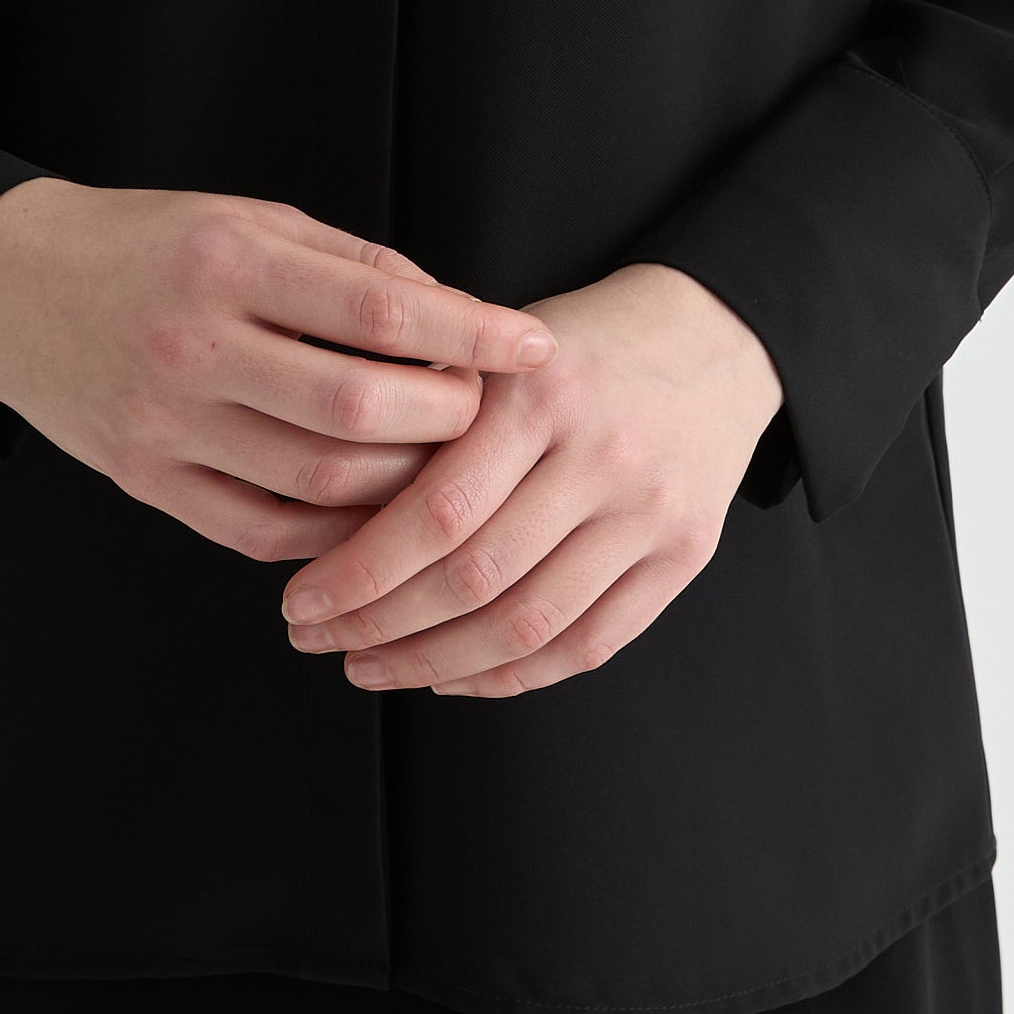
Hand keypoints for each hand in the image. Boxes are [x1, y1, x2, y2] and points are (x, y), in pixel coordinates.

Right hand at [0, 179, 556, 565]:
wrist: (11, 285)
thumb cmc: (146, 243)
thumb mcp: (245, 218)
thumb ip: (346, 264)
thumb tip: (451, 312)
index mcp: (230, 263)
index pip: (379, 307)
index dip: (469, 331)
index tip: (531, 344)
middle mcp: (196, 346)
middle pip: (356, 408)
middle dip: (443, 419)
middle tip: (484, 413)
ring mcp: (167, 423)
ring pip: (316, 481)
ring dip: (397, 485)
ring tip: (438, 466)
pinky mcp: (146, 481)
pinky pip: (260, 530)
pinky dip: (329, 530)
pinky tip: (367, 511)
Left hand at [278, 263, 782, 698]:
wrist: (712, 337)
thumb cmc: (580, 344)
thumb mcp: (501, 345)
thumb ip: (433, 417)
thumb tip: (323, 515)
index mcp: (542, 392)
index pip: (439, 509)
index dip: (361, 571)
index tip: (300, 601)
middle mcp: (604, 454)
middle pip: (478, 578)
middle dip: (382, 626)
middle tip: (316, 639)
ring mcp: (651, 511)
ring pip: (530, 626)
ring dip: (435, 663)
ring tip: (369, 667)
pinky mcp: (686, 555)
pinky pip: (589, 644)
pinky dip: (511, 677)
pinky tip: (451, 675)